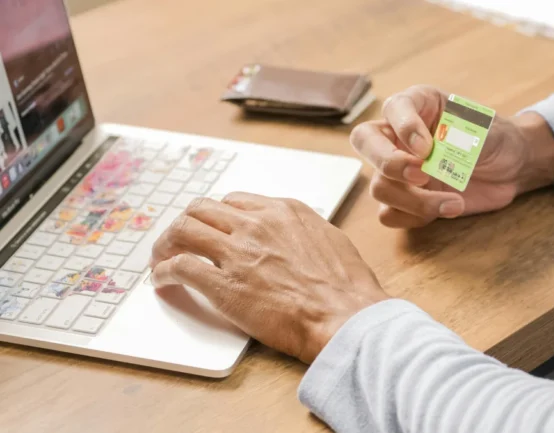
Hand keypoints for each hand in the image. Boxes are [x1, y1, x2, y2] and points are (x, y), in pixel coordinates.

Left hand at [150, 193, 389, 363]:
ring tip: (162, 258)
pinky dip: (163, 272)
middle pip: (201, 208)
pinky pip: (180, 267)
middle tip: (178, 240)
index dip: (217, 216)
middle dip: (185, 223)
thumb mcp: (330, 240)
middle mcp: (257, 224)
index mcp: (285, 211)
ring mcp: (238, 252)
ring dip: (166, 243)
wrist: (345, 317)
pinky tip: (162, 281)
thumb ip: (303, 231)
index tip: (212, 229)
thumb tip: (294, 237)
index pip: (235, 201)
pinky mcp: (223, 285)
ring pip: (183, 229)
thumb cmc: (347, 288)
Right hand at [351, 85, 553, 227]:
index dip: (405, 127)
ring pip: (378, 186)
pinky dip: (414, 217)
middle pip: (364, 142)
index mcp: (416, 105)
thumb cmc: (494, 138)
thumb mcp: (482, 128)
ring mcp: (397, 169)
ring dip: (413, 200)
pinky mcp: (405, 199)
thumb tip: (427, 156)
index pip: (394, 107)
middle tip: (423, 174)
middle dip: (389, 163)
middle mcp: (397, 135)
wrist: (510, 167)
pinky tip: (445, 208)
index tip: (428, 147)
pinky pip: (389, 213)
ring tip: (453, 203)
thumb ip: (455, 137)